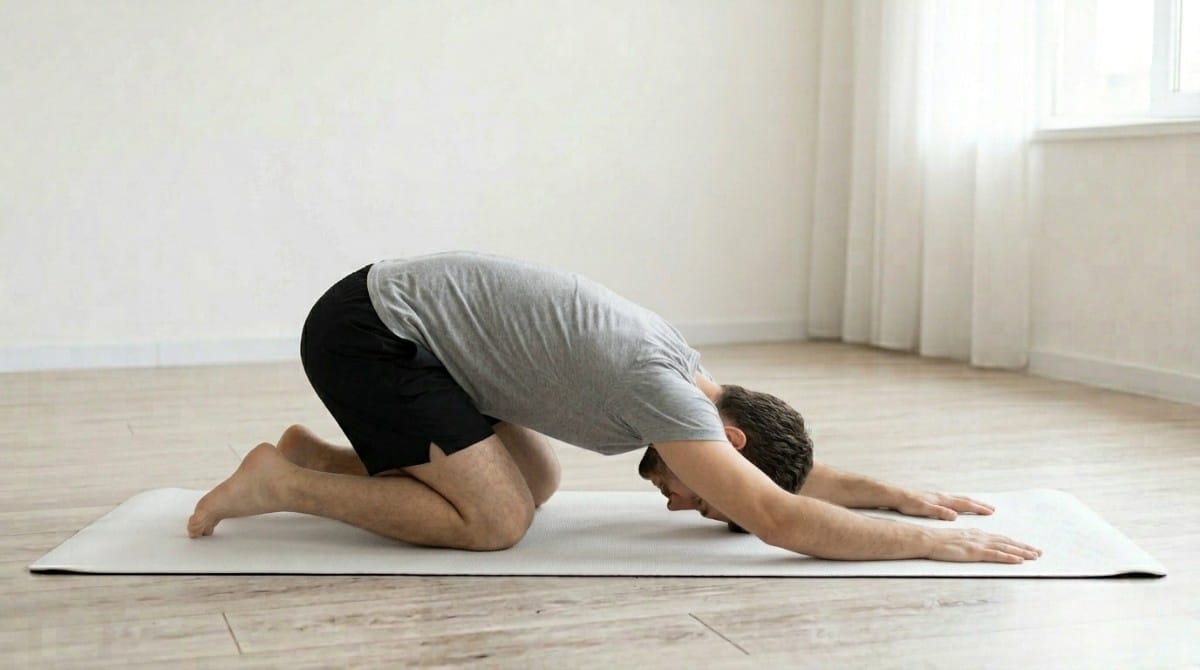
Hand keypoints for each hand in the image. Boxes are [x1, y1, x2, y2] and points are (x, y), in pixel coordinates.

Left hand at [896, 491, 994, 520]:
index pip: (964, 504)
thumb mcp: (924, 509)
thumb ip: (940, 512)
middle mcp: (943, 497)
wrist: (896, 495)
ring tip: (979, 506)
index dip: (978, 508)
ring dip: (971, 503)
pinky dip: (960, 503)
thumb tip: (954, 516)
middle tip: (991, 509)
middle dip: (979, 505)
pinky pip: (952, 500)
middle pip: (965, 500)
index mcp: (943, 500)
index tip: (990, 511)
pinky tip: (959, 506)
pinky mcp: (933, 499)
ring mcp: (938, 497)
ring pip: (959, 499)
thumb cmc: (909, 503)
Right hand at [925, 528, 1042, 563]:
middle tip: (1038, 552)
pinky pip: (996, 555)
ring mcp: (979, 544)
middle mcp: (980, 537)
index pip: (1000, 538)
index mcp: (976, 534)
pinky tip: (1019, 560)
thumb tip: (976, 546)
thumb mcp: (956, 540)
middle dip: (1024, 547)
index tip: (1026, 547)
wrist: (928, 539)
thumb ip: (968, 542)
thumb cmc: (938, 541)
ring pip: (1005, 547)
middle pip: (1007, 541)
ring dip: (1022, 552)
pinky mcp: (975, 552)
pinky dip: (1009, 557)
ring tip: (1035, 556)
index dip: (1014, 543)